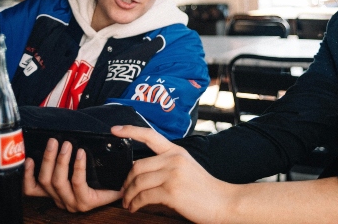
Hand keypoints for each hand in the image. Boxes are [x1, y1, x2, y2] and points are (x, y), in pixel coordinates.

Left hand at [23, 138, 121, 211]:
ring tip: (53, 144)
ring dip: (48, 160)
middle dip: (60, 160)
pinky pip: (31, 189)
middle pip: (58, 181)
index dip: (78, 167)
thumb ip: (120, 182)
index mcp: (85, 201)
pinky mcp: (44, 195)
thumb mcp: (114, 189)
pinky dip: (28, 174)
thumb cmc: (104, 191)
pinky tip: (30, 160)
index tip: (81, 150)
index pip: (78, 184)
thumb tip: (130, 170)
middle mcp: (68, 202)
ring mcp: (55, 198)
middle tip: (64, 143)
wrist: (92, 202)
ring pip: (45, 181)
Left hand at [114, 125, 233, 222]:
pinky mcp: (171, 192)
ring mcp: (172, 175)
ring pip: (138, 182)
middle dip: (126, 181)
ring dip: (128, 195)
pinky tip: (134, 208)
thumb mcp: (188, 168)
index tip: (115, 129)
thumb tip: (144, 171)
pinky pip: (143, 196)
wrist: (223, 203)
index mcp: (177, 151)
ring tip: (127, 203)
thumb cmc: (205, 189)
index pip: (150, 136)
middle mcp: (173, 160)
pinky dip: (135, 204)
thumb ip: (168, 165)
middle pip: (137, 166)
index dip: (130, 130)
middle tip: (123, 191)